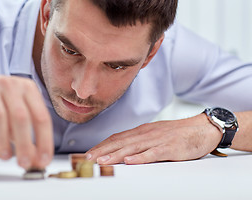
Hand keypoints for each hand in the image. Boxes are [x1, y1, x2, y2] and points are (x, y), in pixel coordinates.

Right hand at [0, 74, 52, 168]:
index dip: (44, 140)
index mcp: (28, 89)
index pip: (41, 117)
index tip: (43, 160)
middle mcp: (10, 84)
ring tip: (4, 156)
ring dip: (2, 139)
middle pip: (21, 117)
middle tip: (23, 163)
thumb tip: (37, 161)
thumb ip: (27, 137)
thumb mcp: (16, 115)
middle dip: (24, 143)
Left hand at [86, 114, 221, 164]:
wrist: (201, 128)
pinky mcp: (169, 148)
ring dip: (115, 155)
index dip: (102, 145)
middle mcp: (146, 134)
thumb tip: (123, 150)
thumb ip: (140, 141)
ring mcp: (157, 140)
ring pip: (132, 148)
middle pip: (120, 142)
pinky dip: (140, 157)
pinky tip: (129, 161)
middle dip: (102, 151)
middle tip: (88, 158)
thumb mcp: (155, 135)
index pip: (117, 138)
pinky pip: (152, 153)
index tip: (90, 153)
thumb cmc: (178, 134)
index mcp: (142, 131)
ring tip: (102, 161)